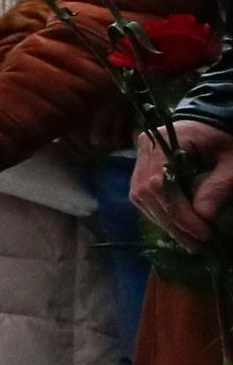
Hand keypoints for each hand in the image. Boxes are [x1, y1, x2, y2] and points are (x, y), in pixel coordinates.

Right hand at [135, 120, 232, 243]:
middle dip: (171, 223)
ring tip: (188, 239)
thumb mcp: (231, 162)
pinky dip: (160, 213)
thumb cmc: (224, 138)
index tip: (202, 233)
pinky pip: (143, 196)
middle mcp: (144, 149)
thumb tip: (202, 218)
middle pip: (146, 194)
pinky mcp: (142, 168)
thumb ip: (217, 187)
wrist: (214, 120)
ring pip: (141, 198)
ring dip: (164, 222)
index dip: (178, 213)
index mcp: (165, 140)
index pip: (160, 184)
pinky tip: (177, 226)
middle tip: (195, 244)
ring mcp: (140, 158)